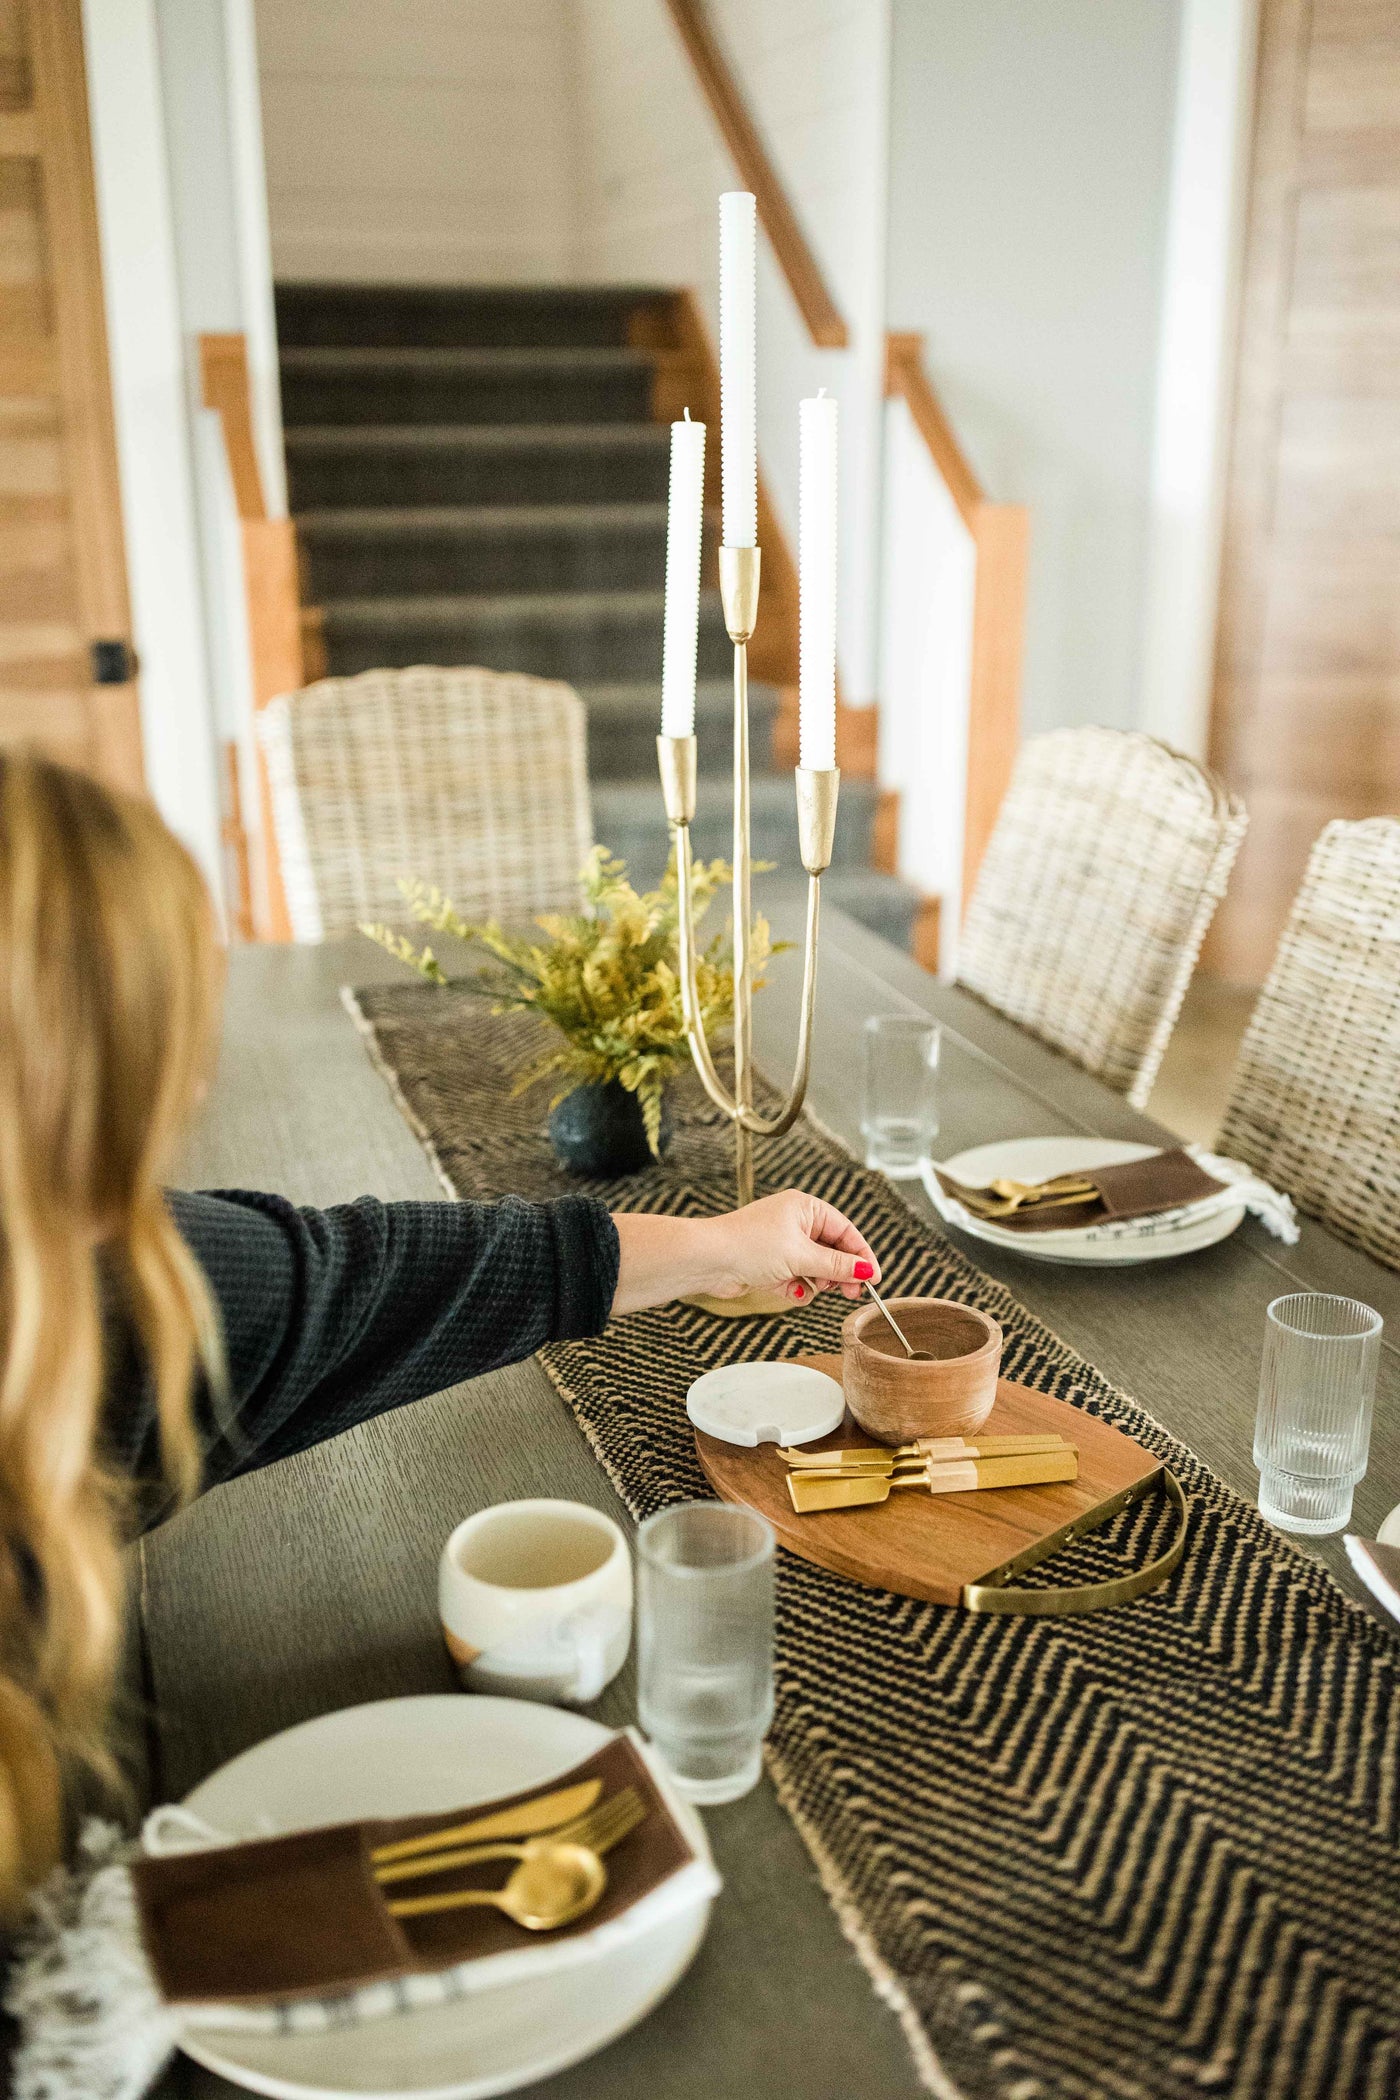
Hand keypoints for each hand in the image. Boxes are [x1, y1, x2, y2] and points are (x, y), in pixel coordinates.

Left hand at [610, 1190, 878, 1315]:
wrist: (708, 1259)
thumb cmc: (751, 1245)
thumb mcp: (802, 1256)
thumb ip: (838, 1265)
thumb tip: (866, 1270)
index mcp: (805, 1208)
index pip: (846, 1231)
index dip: (862, 1255)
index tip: (875, 1277)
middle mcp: (795, 1222)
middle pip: (832, 1250)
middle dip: (839, 1272)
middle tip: (849, 1293)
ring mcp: (782, 1244)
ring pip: (815, 1267)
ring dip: (815, 1280)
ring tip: (808, 1285)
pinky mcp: (769, 1264)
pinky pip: (795, 1278)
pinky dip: (794, 1286)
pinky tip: (787, 1289)